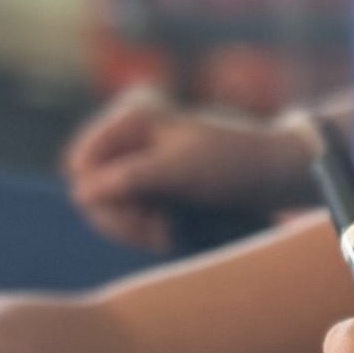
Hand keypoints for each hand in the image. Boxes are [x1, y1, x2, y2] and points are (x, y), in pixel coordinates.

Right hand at [63, 88, 320, 251]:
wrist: (273, 175)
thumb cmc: (231, 163)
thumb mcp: (178, 170)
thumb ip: (128, 179)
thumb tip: (80, 195)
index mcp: (131, 118)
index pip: (83, 165)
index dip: (100, 197)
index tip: (136, 218)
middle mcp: (129, 136)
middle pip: (92, 189)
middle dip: (120, 217)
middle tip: (156, 234)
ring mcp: (138, 162)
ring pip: (110, 207)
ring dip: (135, 228)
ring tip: (167, 234)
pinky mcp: (151, 185)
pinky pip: (129, 214)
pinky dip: (146, 229)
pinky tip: (169, 233)